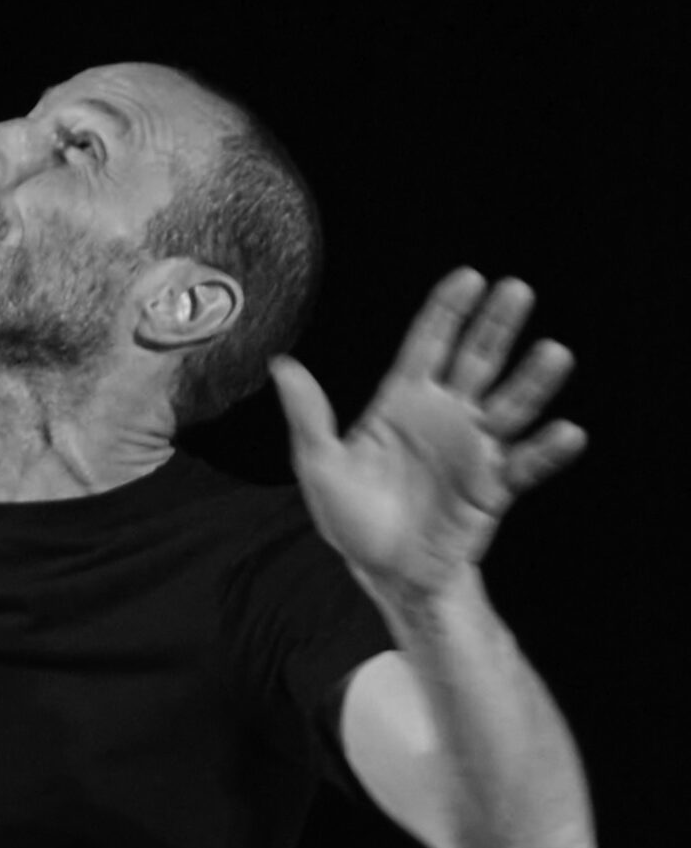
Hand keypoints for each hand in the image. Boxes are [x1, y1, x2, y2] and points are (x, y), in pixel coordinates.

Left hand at [268, 268, 587, 598]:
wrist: (386, 571)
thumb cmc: (350, 516)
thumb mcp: (318, 464)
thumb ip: (307, 415)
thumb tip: (281, 364)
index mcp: (400, 403)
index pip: (427, 345)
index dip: (447, 311)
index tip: (468, 276)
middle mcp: (443, 417)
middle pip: (475, 360)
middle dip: (495, 326)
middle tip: (515, 290)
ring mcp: (471, 449)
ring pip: (508, 405)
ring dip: (532, 380)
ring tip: (553, 352)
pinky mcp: (493, 486)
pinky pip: (525, 464)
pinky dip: (546, 450)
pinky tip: (566, 432)